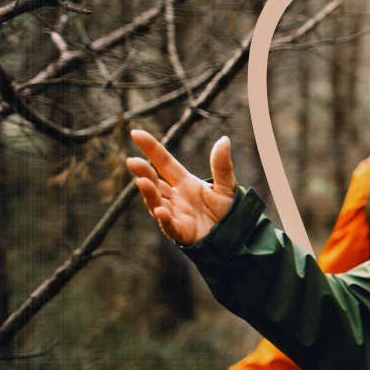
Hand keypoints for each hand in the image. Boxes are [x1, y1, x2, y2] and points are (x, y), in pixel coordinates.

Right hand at [126, 129, 235, 244]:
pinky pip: (170, 226)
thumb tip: (224, 139)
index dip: (151, 148)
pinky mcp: (181, 233)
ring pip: (156, 202)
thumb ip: (222, 166)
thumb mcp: (226, 186)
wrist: (236, 235)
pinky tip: (161, 211)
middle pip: (155, 182)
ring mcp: (175, 215)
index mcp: (185, 183)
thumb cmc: (228, 210)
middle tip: (133, 161)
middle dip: (144, 172)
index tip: (136, 133)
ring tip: (142, 182)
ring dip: (149, 193)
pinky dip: (165, 219)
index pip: (164, 162)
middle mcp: (175, 197)